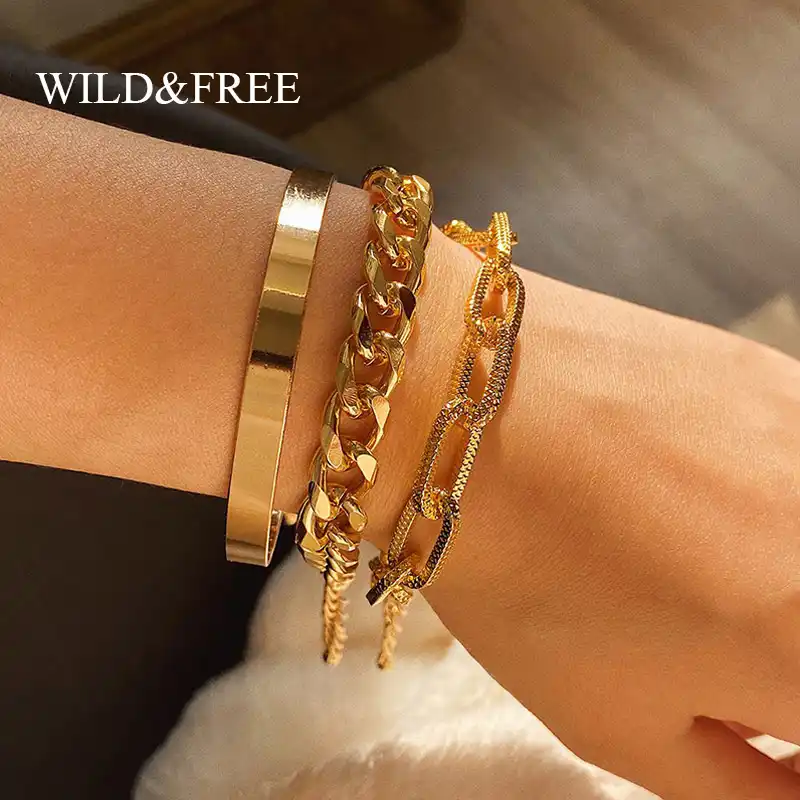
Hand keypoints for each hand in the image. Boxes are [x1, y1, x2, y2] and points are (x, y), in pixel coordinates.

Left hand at [421, 267, 799, 797]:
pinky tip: (678, 486)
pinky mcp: (773, 376)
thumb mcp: (622, 727)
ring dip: (767, 576)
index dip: (782, 738)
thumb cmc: (520, 575)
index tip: (741, 726)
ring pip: (798, 544)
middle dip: (774, 659)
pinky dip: (757, 500)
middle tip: (699, 645)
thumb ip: (742, 785)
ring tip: (676, 557)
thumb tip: (791, 784)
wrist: (456, 413)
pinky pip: (787, 468)